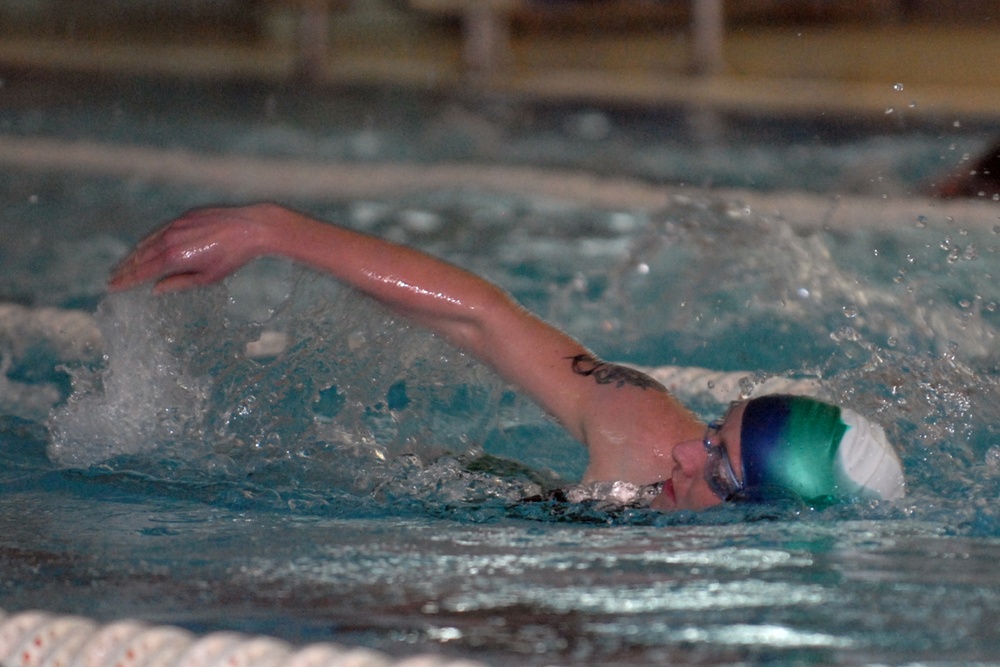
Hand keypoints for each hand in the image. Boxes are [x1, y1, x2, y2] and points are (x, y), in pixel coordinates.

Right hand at [108, 206, 270, 292]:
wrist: (251, 228)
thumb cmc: (232, 257)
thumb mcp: (208, 278)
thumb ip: (179, 283)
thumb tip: (156, 289)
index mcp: (175, 257)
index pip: (142, 271)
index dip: (125, 280)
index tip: (112, 287)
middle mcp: (170, 238)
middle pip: (140, 256)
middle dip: (124, 269)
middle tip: (111, 279)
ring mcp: (176, 224)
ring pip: (148, 242)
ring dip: (134, 255)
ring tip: (123, 266)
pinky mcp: (184, 216)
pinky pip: (160, 230)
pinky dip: (149, 241)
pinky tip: (145, 247)